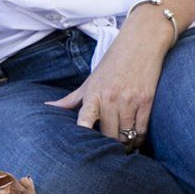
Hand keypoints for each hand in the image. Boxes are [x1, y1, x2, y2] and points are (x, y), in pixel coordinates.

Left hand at [46, 13, 173, 144]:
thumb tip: (48, 107)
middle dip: (108, 145)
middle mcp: (110, 98)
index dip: (82, 133)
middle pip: (108, 134)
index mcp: (93, 93)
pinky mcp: (146, 101)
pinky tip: (135, 138)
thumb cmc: (113, 62)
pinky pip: (141, 130)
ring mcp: (129, 100)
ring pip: (126, 135)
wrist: (141, 42)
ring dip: (125, 144)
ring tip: (122, 146)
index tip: (82, 147)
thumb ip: (71, 99)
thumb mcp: (90, 80)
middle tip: (107, 150)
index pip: (84, 118)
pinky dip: (138, 138)